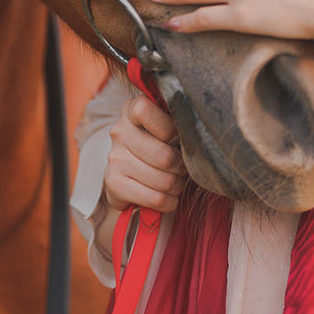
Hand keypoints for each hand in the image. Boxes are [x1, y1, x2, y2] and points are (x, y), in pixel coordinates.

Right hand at [103, 93, 186, 214]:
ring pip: (164, 181)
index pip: (146, 111)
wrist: (128, 171)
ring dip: (177, 186)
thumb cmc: (156, 143)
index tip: (177, 137)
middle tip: (183, 168)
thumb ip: (177, 120)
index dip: (169, 128)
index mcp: (132, 110)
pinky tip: (168, 197)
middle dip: (181, 167)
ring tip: (176, 182)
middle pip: (164, 157)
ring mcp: (115, 159)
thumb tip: (199, 132)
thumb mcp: (165, 124)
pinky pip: (156, 199)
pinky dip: (169, 202)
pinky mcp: (114, 184)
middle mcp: (119, 132)